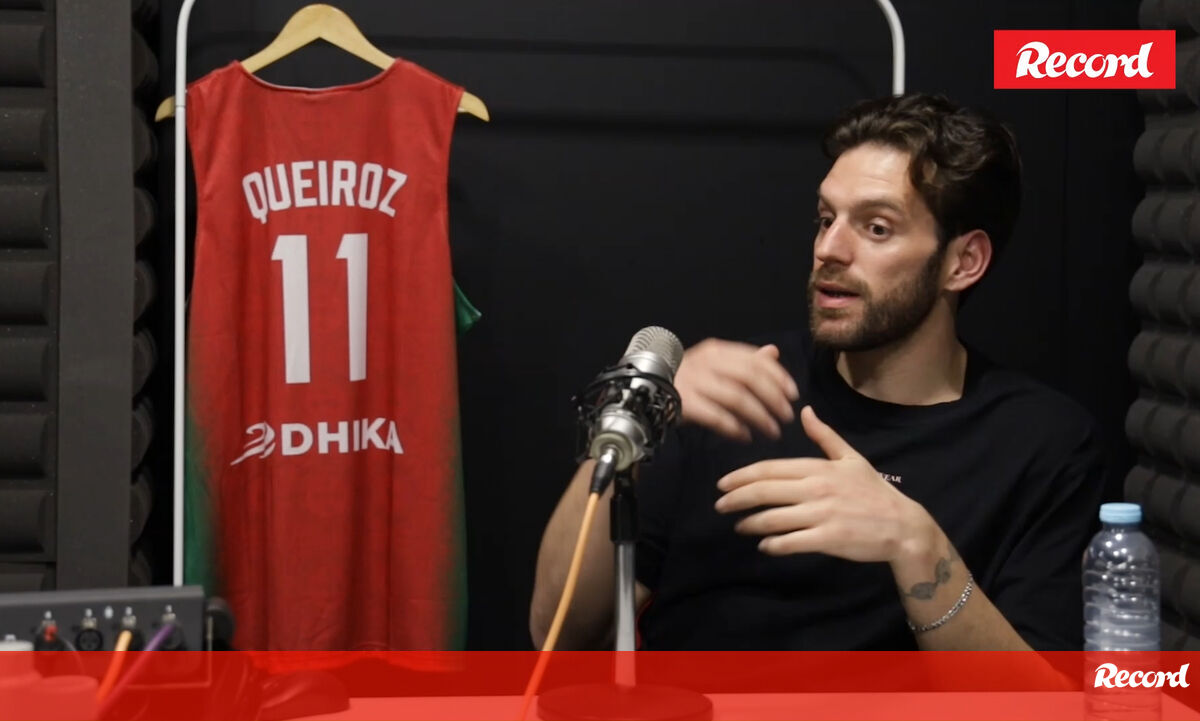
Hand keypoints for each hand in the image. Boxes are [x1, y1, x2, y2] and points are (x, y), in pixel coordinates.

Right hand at [674, 339, 798, 441]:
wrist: (644, 389)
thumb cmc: (686, 379)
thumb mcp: (715, 363)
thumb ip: (745, 360)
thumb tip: (773, 352)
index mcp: (716, 351)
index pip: (755, 361)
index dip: (778, 377)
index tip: (793, 395)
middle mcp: (706, 362)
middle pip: (749, 378)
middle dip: (773, 399)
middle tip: (786, 417)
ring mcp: (693, 382)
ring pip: (736, 398)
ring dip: (759, 416)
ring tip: (772, 431)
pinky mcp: (683, 403)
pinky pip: (715, 416)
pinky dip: (734, 428)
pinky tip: (745, 436)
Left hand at [714, 406, 936, 562]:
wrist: (903, 525)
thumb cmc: (873, 492)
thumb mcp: (851, 458)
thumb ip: (824, 436)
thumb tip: (805, 410)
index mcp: (818, 468)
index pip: (770, 469)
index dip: (742, 476)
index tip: (723, 483)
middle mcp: (817, 488)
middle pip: (765, 491)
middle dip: (737, 498)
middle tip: (719, 505)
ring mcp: (823, 514)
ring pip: (774, 518)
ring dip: (751, 523)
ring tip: (739, 526)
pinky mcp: (829, 538)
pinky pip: (792, 541)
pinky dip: (774, 544)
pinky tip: (764, 545)